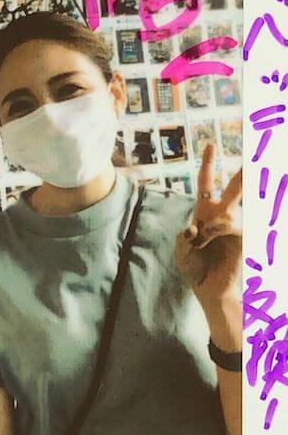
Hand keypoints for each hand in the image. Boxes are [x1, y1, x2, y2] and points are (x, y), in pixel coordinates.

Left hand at [175, 144, 241, 309]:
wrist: (208, 289)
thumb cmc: (194, 268)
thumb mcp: (181, 252)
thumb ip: (184, 239)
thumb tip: (194, 229)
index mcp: (204, 211)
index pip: (206, 183)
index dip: (208, 164)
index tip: (209, 145)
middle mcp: (222, 215)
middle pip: (234, 188)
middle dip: (243, 174)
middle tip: (253, 159)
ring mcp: (236, 226)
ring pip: (228, 213)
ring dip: (214, 226)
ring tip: (202, 240)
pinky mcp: (245, 240)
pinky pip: (234, 228)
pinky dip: (221, 234)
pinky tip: (209, 240)